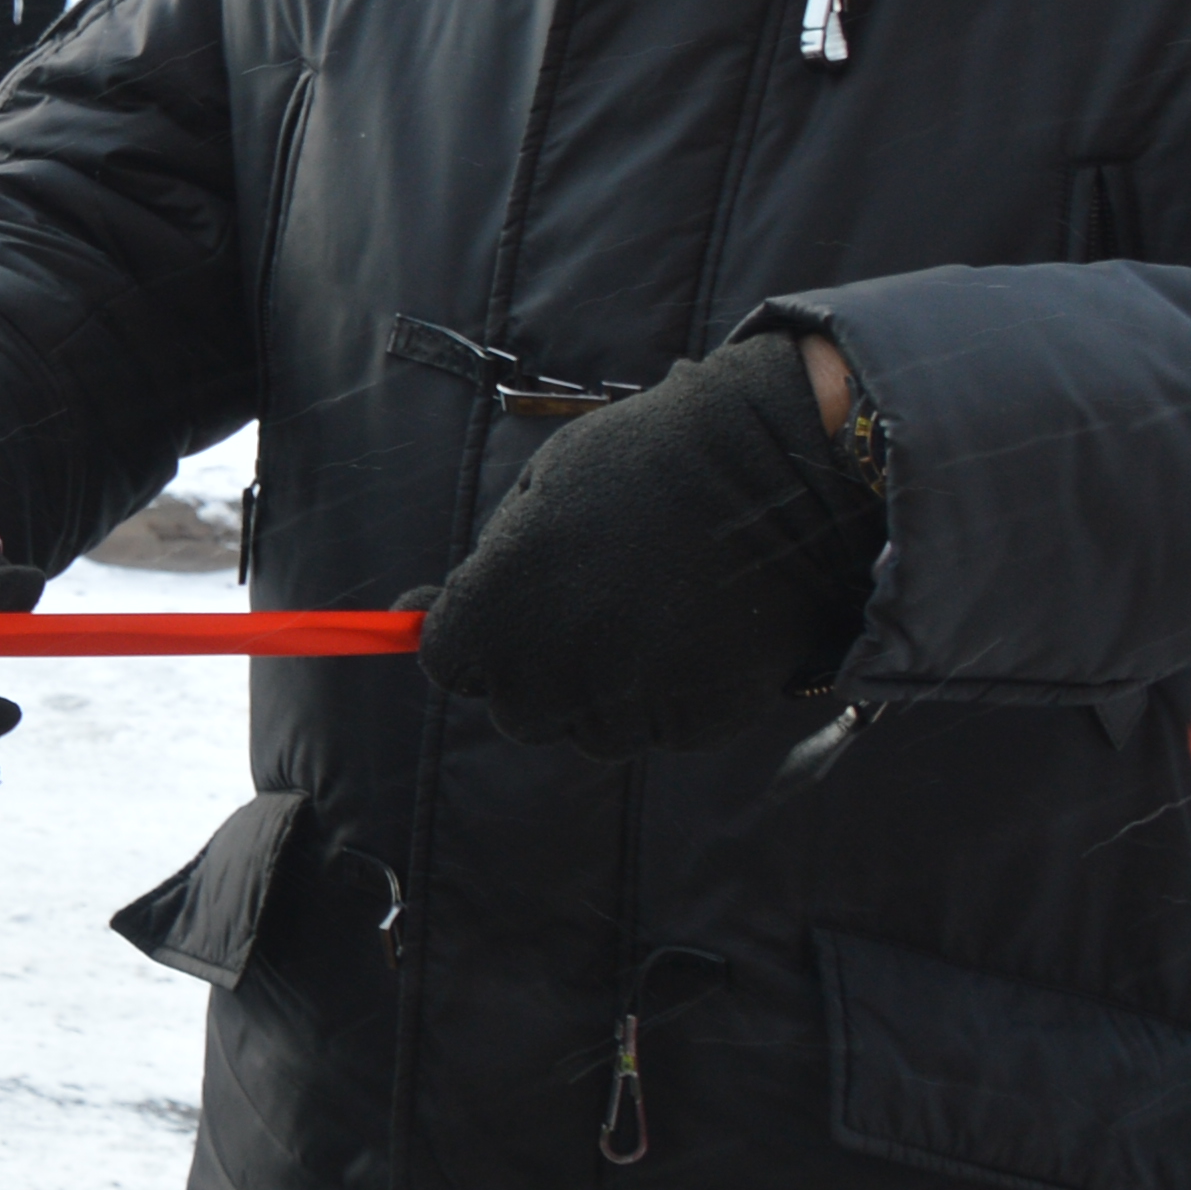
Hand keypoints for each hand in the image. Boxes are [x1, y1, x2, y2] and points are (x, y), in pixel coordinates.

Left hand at [418, 333, 878, 757]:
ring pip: (589, 726)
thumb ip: (485, 569)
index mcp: (497, 614)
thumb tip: (414, 618)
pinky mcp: (695, 723)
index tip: (496, 612)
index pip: (447, 664)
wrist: (776, 472)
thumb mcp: (540, 491)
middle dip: (535, 668)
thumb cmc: (647, 462)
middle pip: (515, 708)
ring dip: (603, 685)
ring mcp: (627, 705)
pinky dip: (668, 693)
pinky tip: (694, 630)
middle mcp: (552, 674)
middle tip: (582, 607)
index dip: (468, 638)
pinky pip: (659, 726)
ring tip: (649, 610)